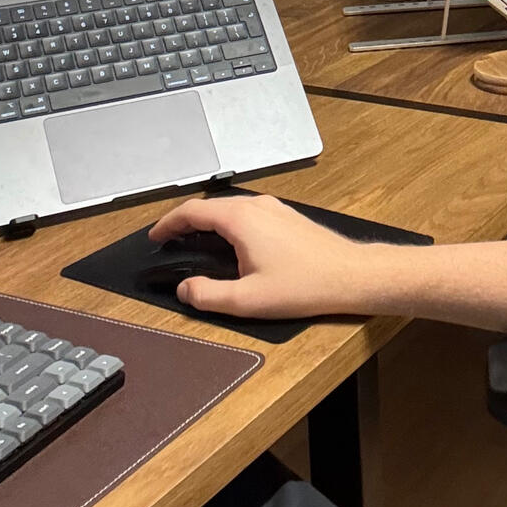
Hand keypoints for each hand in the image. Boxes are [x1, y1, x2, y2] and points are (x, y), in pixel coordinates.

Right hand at [149, 192, 367, 318]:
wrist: (350, 275)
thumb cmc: (306, 285)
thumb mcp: (247, 300)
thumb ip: (207, 295)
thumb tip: (186, 289)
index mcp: (242, 220)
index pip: (192, 211)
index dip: (168, 223)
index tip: (155, 236)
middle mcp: (258, 207)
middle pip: (210, 206)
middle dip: (185, 222)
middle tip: (169, 240)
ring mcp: (275, 209)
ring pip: (230, 208)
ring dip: (208, 222)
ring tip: (195, 243)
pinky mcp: (287, 217)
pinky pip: (248, 212)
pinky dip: (229, 223)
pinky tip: (230, 244)